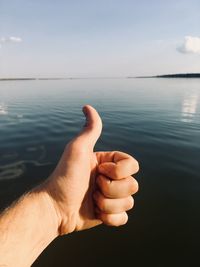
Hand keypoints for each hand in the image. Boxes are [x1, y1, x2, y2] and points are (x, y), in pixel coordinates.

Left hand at [45, 105, 138, 234]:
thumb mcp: (77, 149)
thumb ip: (89, 130)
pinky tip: (96, 213)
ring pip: (129, 202)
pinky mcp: (109, 214)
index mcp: (108, 163)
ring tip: (91, 200)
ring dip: (108, 204)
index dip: (119, 171)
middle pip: (133, 185)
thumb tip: (87, 106)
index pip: (133, 165)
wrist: (55, 208)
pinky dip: (110, 218)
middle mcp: (111, 179)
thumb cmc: (65, 176)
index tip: (99, 171)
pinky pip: (124, 218)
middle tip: (92, 187)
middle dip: (111, 189)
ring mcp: (111, 197)